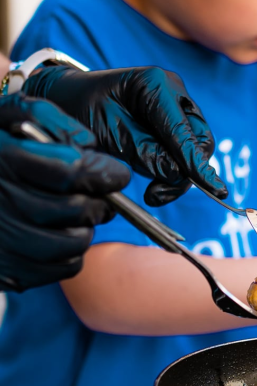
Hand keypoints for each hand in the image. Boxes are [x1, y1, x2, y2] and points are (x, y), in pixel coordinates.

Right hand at [0, 95, 129, 291]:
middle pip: (76, 210)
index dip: (103, 173)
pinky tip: (56, 235)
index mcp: (3, 159)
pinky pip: (63, 269)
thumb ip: (50, 120)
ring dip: (84, 228)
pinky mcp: (7, 270)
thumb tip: (88, 145)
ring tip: (71, 215)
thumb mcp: (10, 115)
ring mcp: (1, 240)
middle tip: (97, 196)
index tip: (116, 173)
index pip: (70, 172)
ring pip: (74, 243)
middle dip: (98, 202)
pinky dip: (71, 254)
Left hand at [22, 66, 226, 206]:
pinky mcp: (175, 120)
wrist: (69, 97)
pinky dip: (173, 167)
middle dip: (186, 171)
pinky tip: (155, 178)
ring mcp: (178, 105)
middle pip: (199, 139)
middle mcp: (174, 91)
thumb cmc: (81, 109)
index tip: (215, 190)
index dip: (197, 164)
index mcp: (155, 85)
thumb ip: (144, 152)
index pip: (184, 132)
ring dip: (178, 173)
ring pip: (196, 147)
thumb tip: (178, 175)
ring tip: (152, 191)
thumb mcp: (107, 133)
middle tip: (156, 195)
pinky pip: (185, 149)